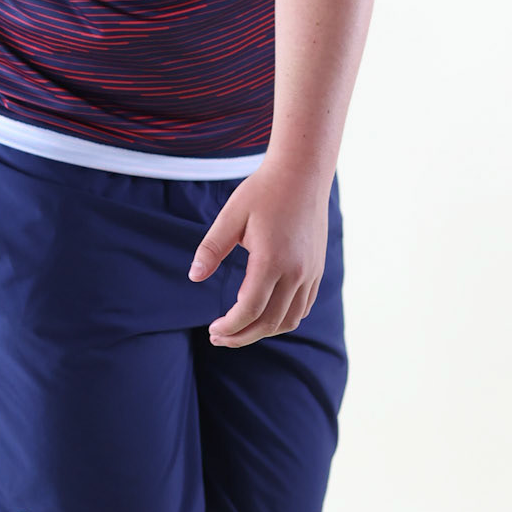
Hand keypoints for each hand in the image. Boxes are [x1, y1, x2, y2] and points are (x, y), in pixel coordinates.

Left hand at [187, 162, 328, 346]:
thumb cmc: (263, 191)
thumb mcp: (230, 217)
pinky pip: (303, 307)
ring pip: (290, 320)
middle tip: (219, 338)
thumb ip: (211, 249)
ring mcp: (310, 272)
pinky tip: (265, 316)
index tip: (212, 330)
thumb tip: (194, 277)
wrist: (302, 173)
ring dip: (263, 332)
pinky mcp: (317, 269)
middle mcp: (296, 272)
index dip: (229, 326)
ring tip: (240, 331)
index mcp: (272, 261)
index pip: (249, 310)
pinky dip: (284, 319)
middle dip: (242, 336)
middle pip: (269, 323)